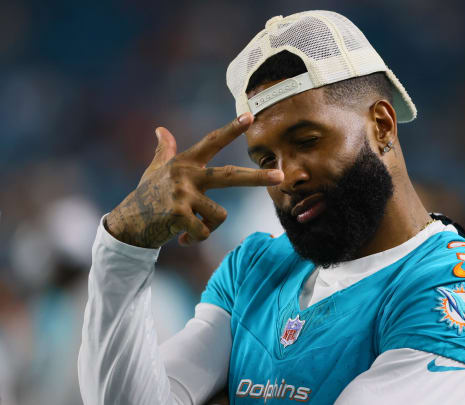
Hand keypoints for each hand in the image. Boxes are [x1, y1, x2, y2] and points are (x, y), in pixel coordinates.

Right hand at [105, 113, 282, 247]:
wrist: (127, 224)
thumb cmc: (146, 197)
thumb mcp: (154, 171)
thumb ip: (164, 151)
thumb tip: (160, 129)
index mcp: (185, 163)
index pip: (212, 142)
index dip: (231, 129)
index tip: (250, 116)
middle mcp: (186, 175)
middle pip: (230, 176)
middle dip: (257, 177)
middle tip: (281, 176)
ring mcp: (182, 194)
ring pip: (220, 216)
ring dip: (209, 227)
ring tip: (190, 227)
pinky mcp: (178, 214)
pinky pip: (205, 232)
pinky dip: (196, 239)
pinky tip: (181, 238)